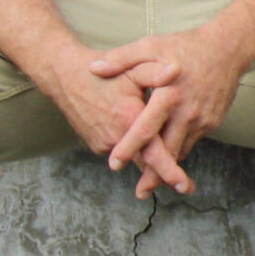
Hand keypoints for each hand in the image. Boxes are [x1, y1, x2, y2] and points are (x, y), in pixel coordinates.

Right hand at [33, 50, 195, 197]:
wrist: (66, 78)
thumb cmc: (103, 72)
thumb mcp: (132, 68)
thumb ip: (155, 73)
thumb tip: (177, 70)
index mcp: (128, 119)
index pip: (153, 152)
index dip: (170, 170)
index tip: (185, 185)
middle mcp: (115, 136)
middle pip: (145, 162)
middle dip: (165, 175)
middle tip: (188, 187)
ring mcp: (104, 143)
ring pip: (134, 157)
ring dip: (150, 160)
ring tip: (169, 164)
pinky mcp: (97, 145)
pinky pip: (122, 151)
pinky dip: (134, 149)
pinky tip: (144, 140)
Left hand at [88, 28, 253, 196]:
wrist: (228, 48)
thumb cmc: (186, 45)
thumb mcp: (151, 46)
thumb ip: (121, 58)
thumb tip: (94, 68)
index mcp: (169, 95)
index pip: (145, 129)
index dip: (129, 149)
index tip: (114, 164)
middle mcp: (187, 112)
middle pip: (167, 151)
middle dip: (153, 175)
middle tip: (140, 192)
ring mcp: (202, 119)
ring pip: (181, 150)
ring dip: (168, 168)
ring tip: (154, 182)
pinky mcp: (212, 122)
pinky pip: (192, 141)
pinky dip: (179, 151)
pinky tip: (169, 157)